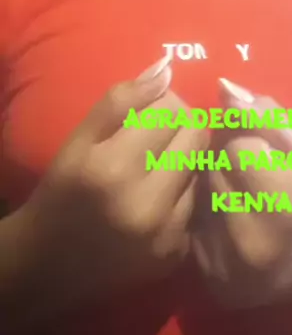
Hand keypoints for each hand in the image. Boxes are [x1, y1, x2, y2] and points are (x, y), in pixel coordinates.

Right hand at [21, 57, 206, 313]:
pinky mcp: (176, 255)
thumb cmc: (61, 191)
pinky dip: (183, 192)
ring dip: (186, 159)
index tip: (151, 110)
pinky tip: (160, 195)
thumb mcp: (78, 140)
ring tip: (159, 164)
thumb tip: (165, 69)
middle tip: (160, 133)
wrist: (47, 265)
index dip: (165, 103)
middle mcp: (145, 203)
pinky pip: (197, 204)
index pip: (171, 112)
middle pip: (196, 137)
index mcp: (113, 167)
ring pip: (202, 168)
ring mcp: (165, 234)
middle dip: (182, 125)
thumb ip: (120, 100)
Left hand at [192, 79, 291, 306]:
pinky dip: (205, 220)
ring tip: (238, 194)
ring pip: (197, 201)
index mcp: (287, 203)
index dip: (242, 140)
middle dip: (222, 163)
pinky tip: (228, 221)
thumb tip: (223, 87)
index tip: (258, 149)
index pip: (234, 147)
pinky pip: (193, 232)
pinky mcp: (217, 286)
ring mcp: (233, 270)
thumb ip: (263, 115)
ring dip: (209, 189)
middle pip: (211, 174)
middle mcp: (255, 242)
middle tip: (246, 172)